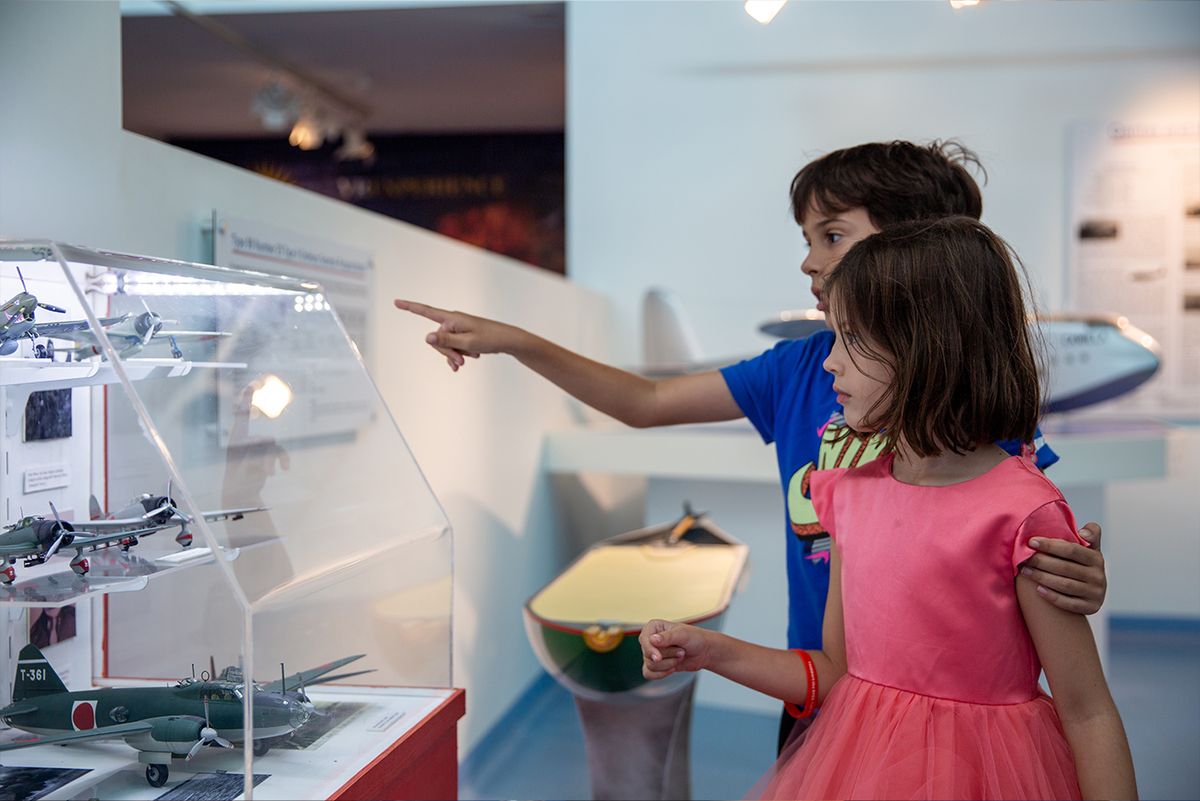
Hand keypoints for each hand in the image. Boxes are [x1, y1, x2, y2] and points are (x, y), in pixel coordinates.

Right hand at [394, 299, 518, 370]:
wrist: (507, 341)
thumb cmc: (490, 338)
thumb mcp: (467, 342)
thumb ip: (446, 341)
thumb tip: (427, 337)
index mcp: (452, 319)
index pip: (426, 311)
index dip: (410, 307)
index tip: (396, 302)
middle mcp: (452, 321)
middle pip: (437, 339)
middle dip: (447, 352)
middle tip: (461, 361)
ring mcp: (457, 329)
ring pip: (445, 345)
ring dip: (454, 355)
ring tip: (469, 360)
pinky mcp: (462, 336)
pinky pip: (452, 348)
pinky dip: (456, 356)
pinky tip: (461, 365)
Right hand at [639, 619, 712, 679]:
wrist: (704, 651)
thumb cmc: (695, 638)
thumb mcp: (683, 635)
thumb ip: (667, 637)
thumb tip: (652, 640)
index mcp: (653, 627)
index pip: (644, 640)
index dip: (650, 650)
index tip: (658, 657)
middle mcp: (650, 639)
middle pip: (648, 655)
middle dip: (668, 656)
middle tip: (682, 651)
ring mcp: (651, 653)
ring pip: (650, 666)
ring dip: (669, 664)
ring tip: (680, 656)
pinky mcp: (655, 665)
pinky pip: (648, 674)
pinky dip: (661, 674)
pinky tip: (673, 668)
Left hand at [1023, 522, 1105, 614]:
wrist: (1090, 591)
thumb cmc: (1081, 564)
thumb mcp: (1088, 548)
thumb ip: (1089, 534)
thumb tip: (1082, 533)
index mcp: (1096, 558)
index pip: (1072, 550)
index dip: (1051, 545)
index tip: (1031, 542)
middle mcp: (1098, 576)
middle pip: (1065, 568)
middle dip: (1041, 562)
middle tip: (1024, 559)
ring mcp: (1095, 593)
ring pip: (1065, 585)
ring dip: (1042, 577)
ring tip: (1025, 571)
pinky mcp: (1091, 607)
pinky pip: (1068, 603)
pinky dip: (1052, 596)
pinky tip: (1038, 589)